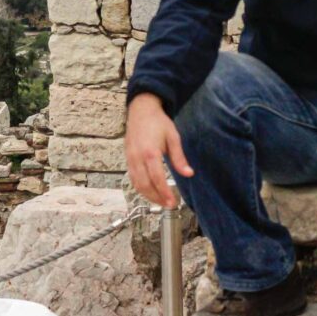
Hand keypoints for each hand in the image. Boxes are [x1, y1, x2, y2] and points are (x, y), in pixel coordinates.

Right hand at [125, 93, 193, 208]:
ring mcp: (130, 158)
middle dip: (156, 198)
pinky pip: (132, 177)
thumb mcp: (173, 137)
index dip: (164, 192)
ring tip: (161, 201)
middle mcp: (137, 157)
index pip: (157, 178)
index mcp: (150, 152)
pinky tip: (150, 191)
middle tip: (169, 205)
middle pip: (144, 184)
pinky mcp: (127, 158)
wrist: (141, 110)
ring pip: (136, 183)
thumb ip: (179, 158)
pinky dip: (140, 187)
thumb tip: (189, 173)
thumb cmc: (158, 122)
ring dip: (148, 195)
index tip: (173, 202)